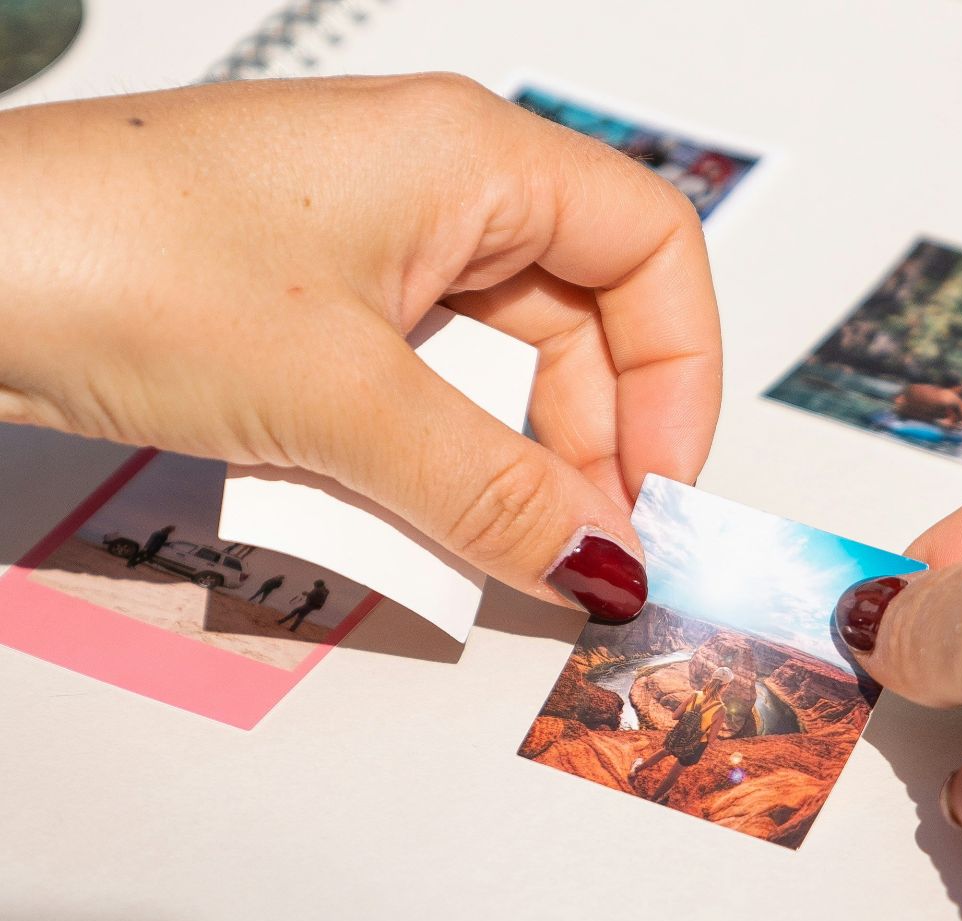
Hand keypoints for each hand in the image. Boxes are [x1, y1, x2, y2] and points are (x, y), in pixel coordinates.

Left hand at [0, 75, 722, 620]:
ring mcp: (364, 240)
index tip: (660, 491)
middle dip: (599, 438)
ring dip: (513, 459)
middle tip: (587, 552)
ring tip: (500, 548)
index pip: (652, 249)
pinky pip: (419, 380)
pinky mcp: (304, 297)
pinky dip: (434, 453)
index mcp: (474, 155)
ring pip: (499, 359)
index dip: (680, 374)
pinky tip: (418, 516)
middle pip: (585, 314)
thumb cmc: (122, 261)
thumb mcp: (342, 400)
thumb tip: (607, 567)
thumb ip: (492, 492)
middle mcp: (434, 184)